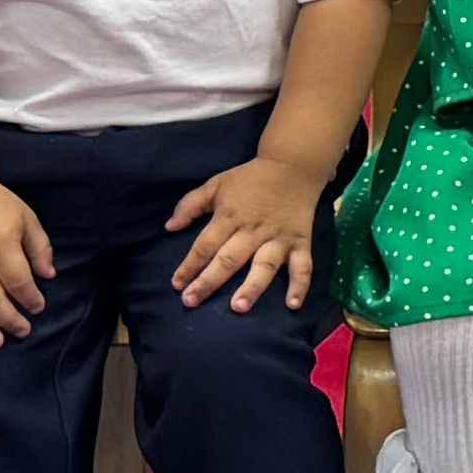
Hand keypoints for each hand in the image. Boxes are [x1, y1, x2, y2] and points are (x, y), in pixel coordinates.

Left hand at [164, 152, 327, 313]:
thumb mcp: (216, 184)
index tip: (177, 284)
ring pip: (264, 265)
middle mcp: (253, 230)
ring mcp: (279, 238)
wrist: (293, 165)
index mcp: (230, 216)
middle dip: (209, 281)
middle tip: (191, 301)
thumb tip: (169, 227)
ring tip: (238, 307)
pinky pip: (303, 266)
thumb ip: (190, 205)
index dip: (189, 265)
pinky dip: (300, 285)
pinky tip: (293, 305)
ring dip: (252, 287)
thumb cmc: (250, 178)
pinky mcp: (300, 242)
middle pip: (229, 259)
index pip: (205, 244)